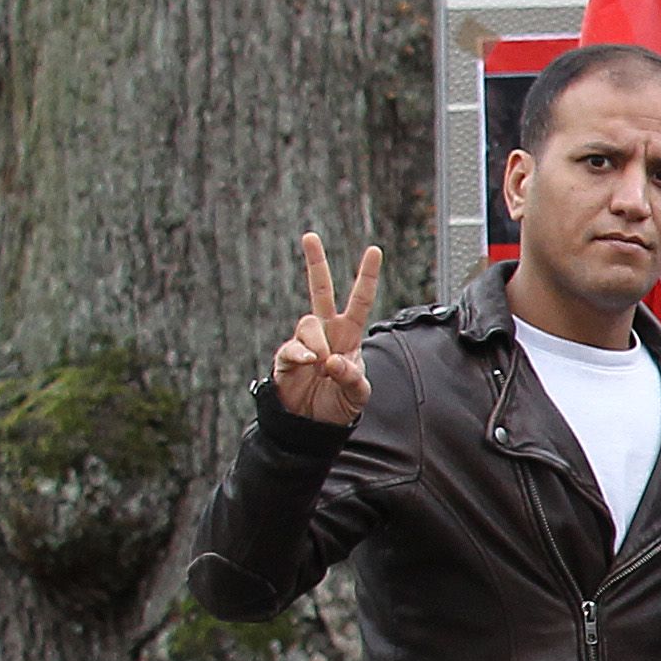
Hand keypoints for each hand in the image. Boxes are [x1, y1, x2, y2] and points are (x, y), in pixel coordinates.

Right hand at [275, 233, 382, 426]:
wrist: (313, 424)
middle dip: (315, 263)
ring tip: (324, 366)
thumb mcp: (358, 392)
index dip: (366, 276)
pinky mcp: (286, 357)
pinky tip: (310, 363)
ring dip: (319, 344)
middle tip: (310, 236)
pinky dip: (302, 354)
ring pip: (308, 323)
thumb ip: (351, 376)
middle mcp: (326, 332)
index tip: (374, 250)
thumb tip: (333, 360)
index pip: (359, 300)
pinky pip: (292, 347)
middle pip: (319, 290)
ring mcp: (304, 342)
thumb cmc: (340, 404)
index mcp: (349, 334)